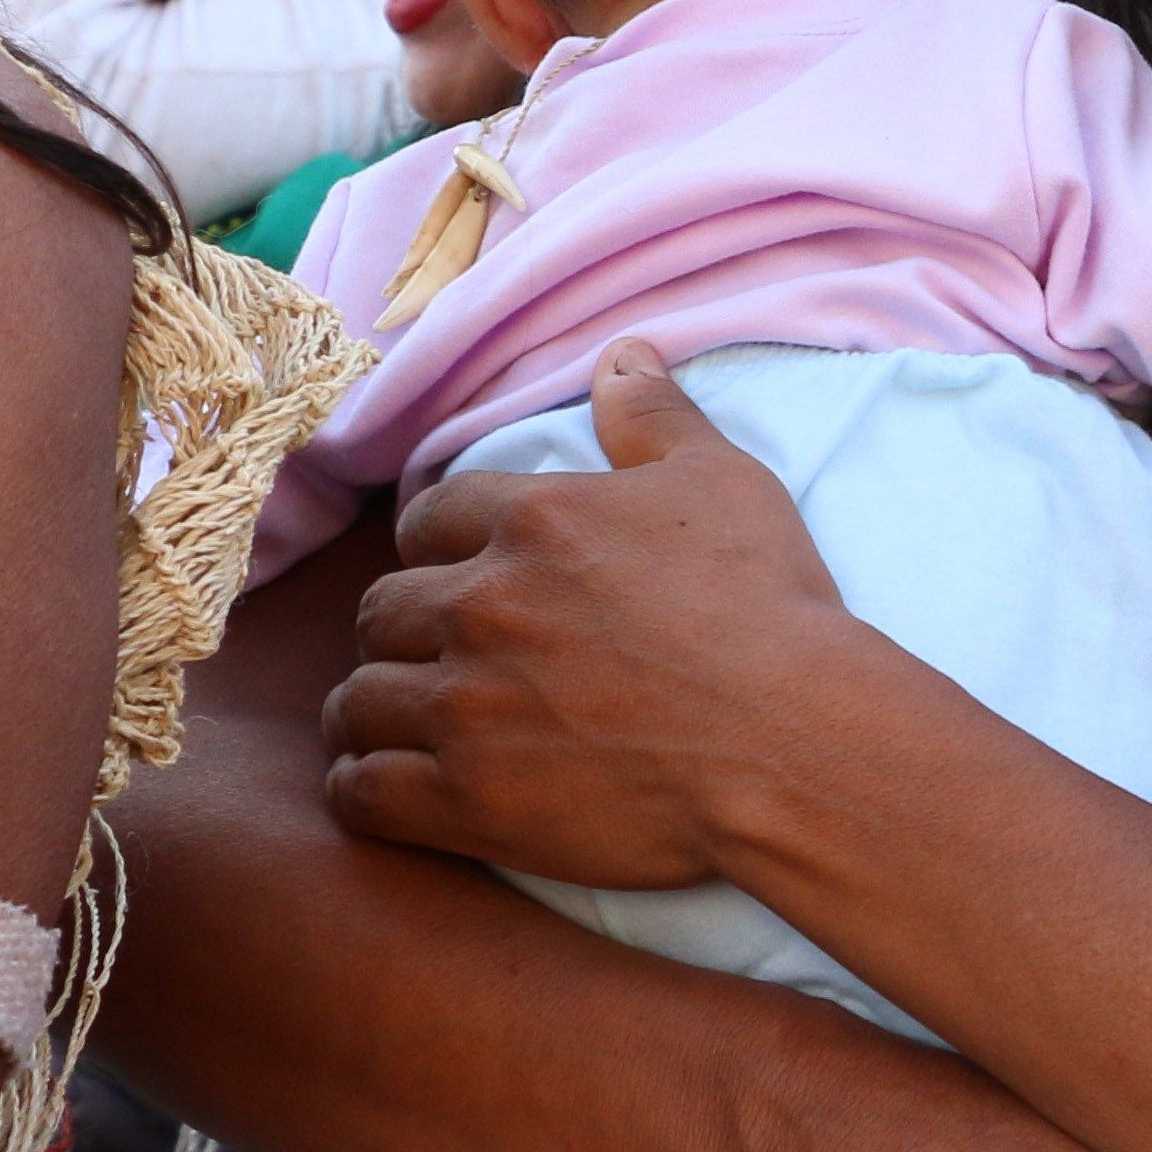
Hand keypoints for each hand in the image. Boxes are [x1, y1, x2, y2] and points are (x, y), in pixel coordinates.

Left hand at [325, 342, 867, 890]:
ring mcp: (466, 706)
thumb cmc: (769, 607)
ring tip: (400, 723)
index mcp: (533, 520)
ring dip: (373, 709)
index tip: (456, 573)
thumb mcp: (727, 484)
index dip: (436, 547)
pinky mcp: (466, 800)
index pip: (428, 520)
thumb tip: (621, 352)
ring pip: (358, 701)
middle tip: (434, 654)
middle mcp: (482, 604)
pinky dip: (363, 787)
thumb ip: (657, 416)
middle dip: (402, 631)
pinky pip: (361, 793)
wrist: (793, 738)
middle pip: (381, 611)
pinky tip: (387, 784)